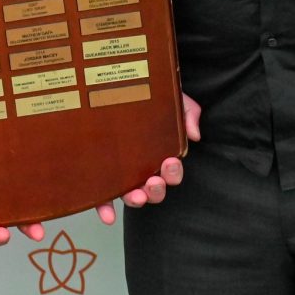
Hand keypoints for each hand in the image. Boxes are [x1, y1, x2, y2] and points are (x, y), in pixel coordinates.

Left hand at [95, 92, 201, 223]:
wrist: (122, 78)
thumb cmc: (150, 93)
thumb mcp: (173, 98)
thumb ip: (188, 112)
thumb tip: (194, 134)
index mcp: (160, 152)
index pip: (170, 172)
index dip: (173, 173)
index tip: (170, 163)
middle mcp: (142, 165)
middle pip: (153, 189)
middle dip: (157, 190)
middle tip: (154, 182)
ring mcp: (121, 170)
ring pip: (131, 195)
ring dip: (136, 200)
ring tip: (137, 195)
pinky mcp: (101, 172)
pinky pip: (103, 195)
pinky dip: (106, 208)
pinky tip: (108, 216)